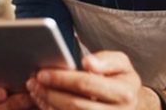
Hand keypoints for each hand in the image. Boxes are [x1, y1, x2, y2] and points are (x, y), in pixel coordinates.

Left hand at [26, 51, 141, 108]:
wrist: (132, 104)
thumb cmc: (121, 79)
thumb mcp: (121, 63)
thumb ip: (106, 60)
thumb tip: (88, 63)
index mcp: (124, 93)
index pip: (86, 84)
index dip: (61, 79)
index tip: (42, 73)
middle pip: (75, 105)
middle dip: (50, 93)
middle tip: (33, 82)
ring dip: (48, 105)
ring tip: (35, 91)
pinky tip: (44, 103)